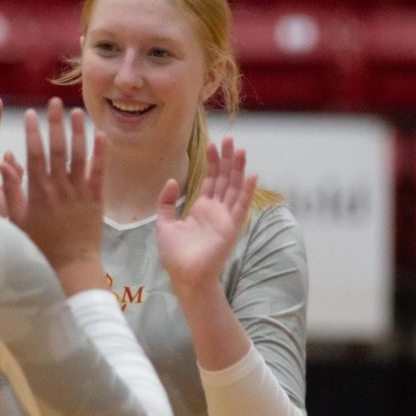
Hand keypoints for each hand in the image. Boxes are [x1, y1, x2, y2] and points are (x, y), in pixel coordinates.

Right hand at [14, 98, 106, 293]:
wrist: (71, 265)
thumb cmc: (41, 244)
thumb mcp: (18, 218)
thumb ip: (11, 189)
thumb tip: (4, 160)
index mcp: (39, 192)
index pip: (34, 155)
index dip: (32, 132)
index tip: (30, 114)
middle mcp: (60, 189)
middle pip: (58, 149)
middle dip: (56, 124)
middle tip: (54, 102)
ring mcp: (80, 193)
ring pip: (80, 156)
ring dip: (78, 132)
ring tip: (76, 111)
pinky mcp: (96, 199)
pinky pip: (99, 172)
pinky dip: (101, 153)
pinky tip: (101, 135)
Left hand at [156, 137, 256, 295]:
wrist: (184, 276)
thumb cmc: (175, 255)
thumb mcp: (164, 223)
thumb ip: (166, 202)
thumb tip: (172, 180)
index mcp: (201, 209)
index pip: (210, 180)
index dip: (212, 162)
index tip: (211, 144)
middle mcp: (216, 211)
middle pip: (224, 179)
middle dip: (226, 159)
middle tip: (228, 139)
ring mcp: (225, 218)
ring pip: (234, 187)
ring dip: (237, 168)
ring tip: (239, 149)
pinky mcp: (232, 227)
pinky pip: (241, 205)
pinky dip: (246, 191)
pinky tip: (251, 174)